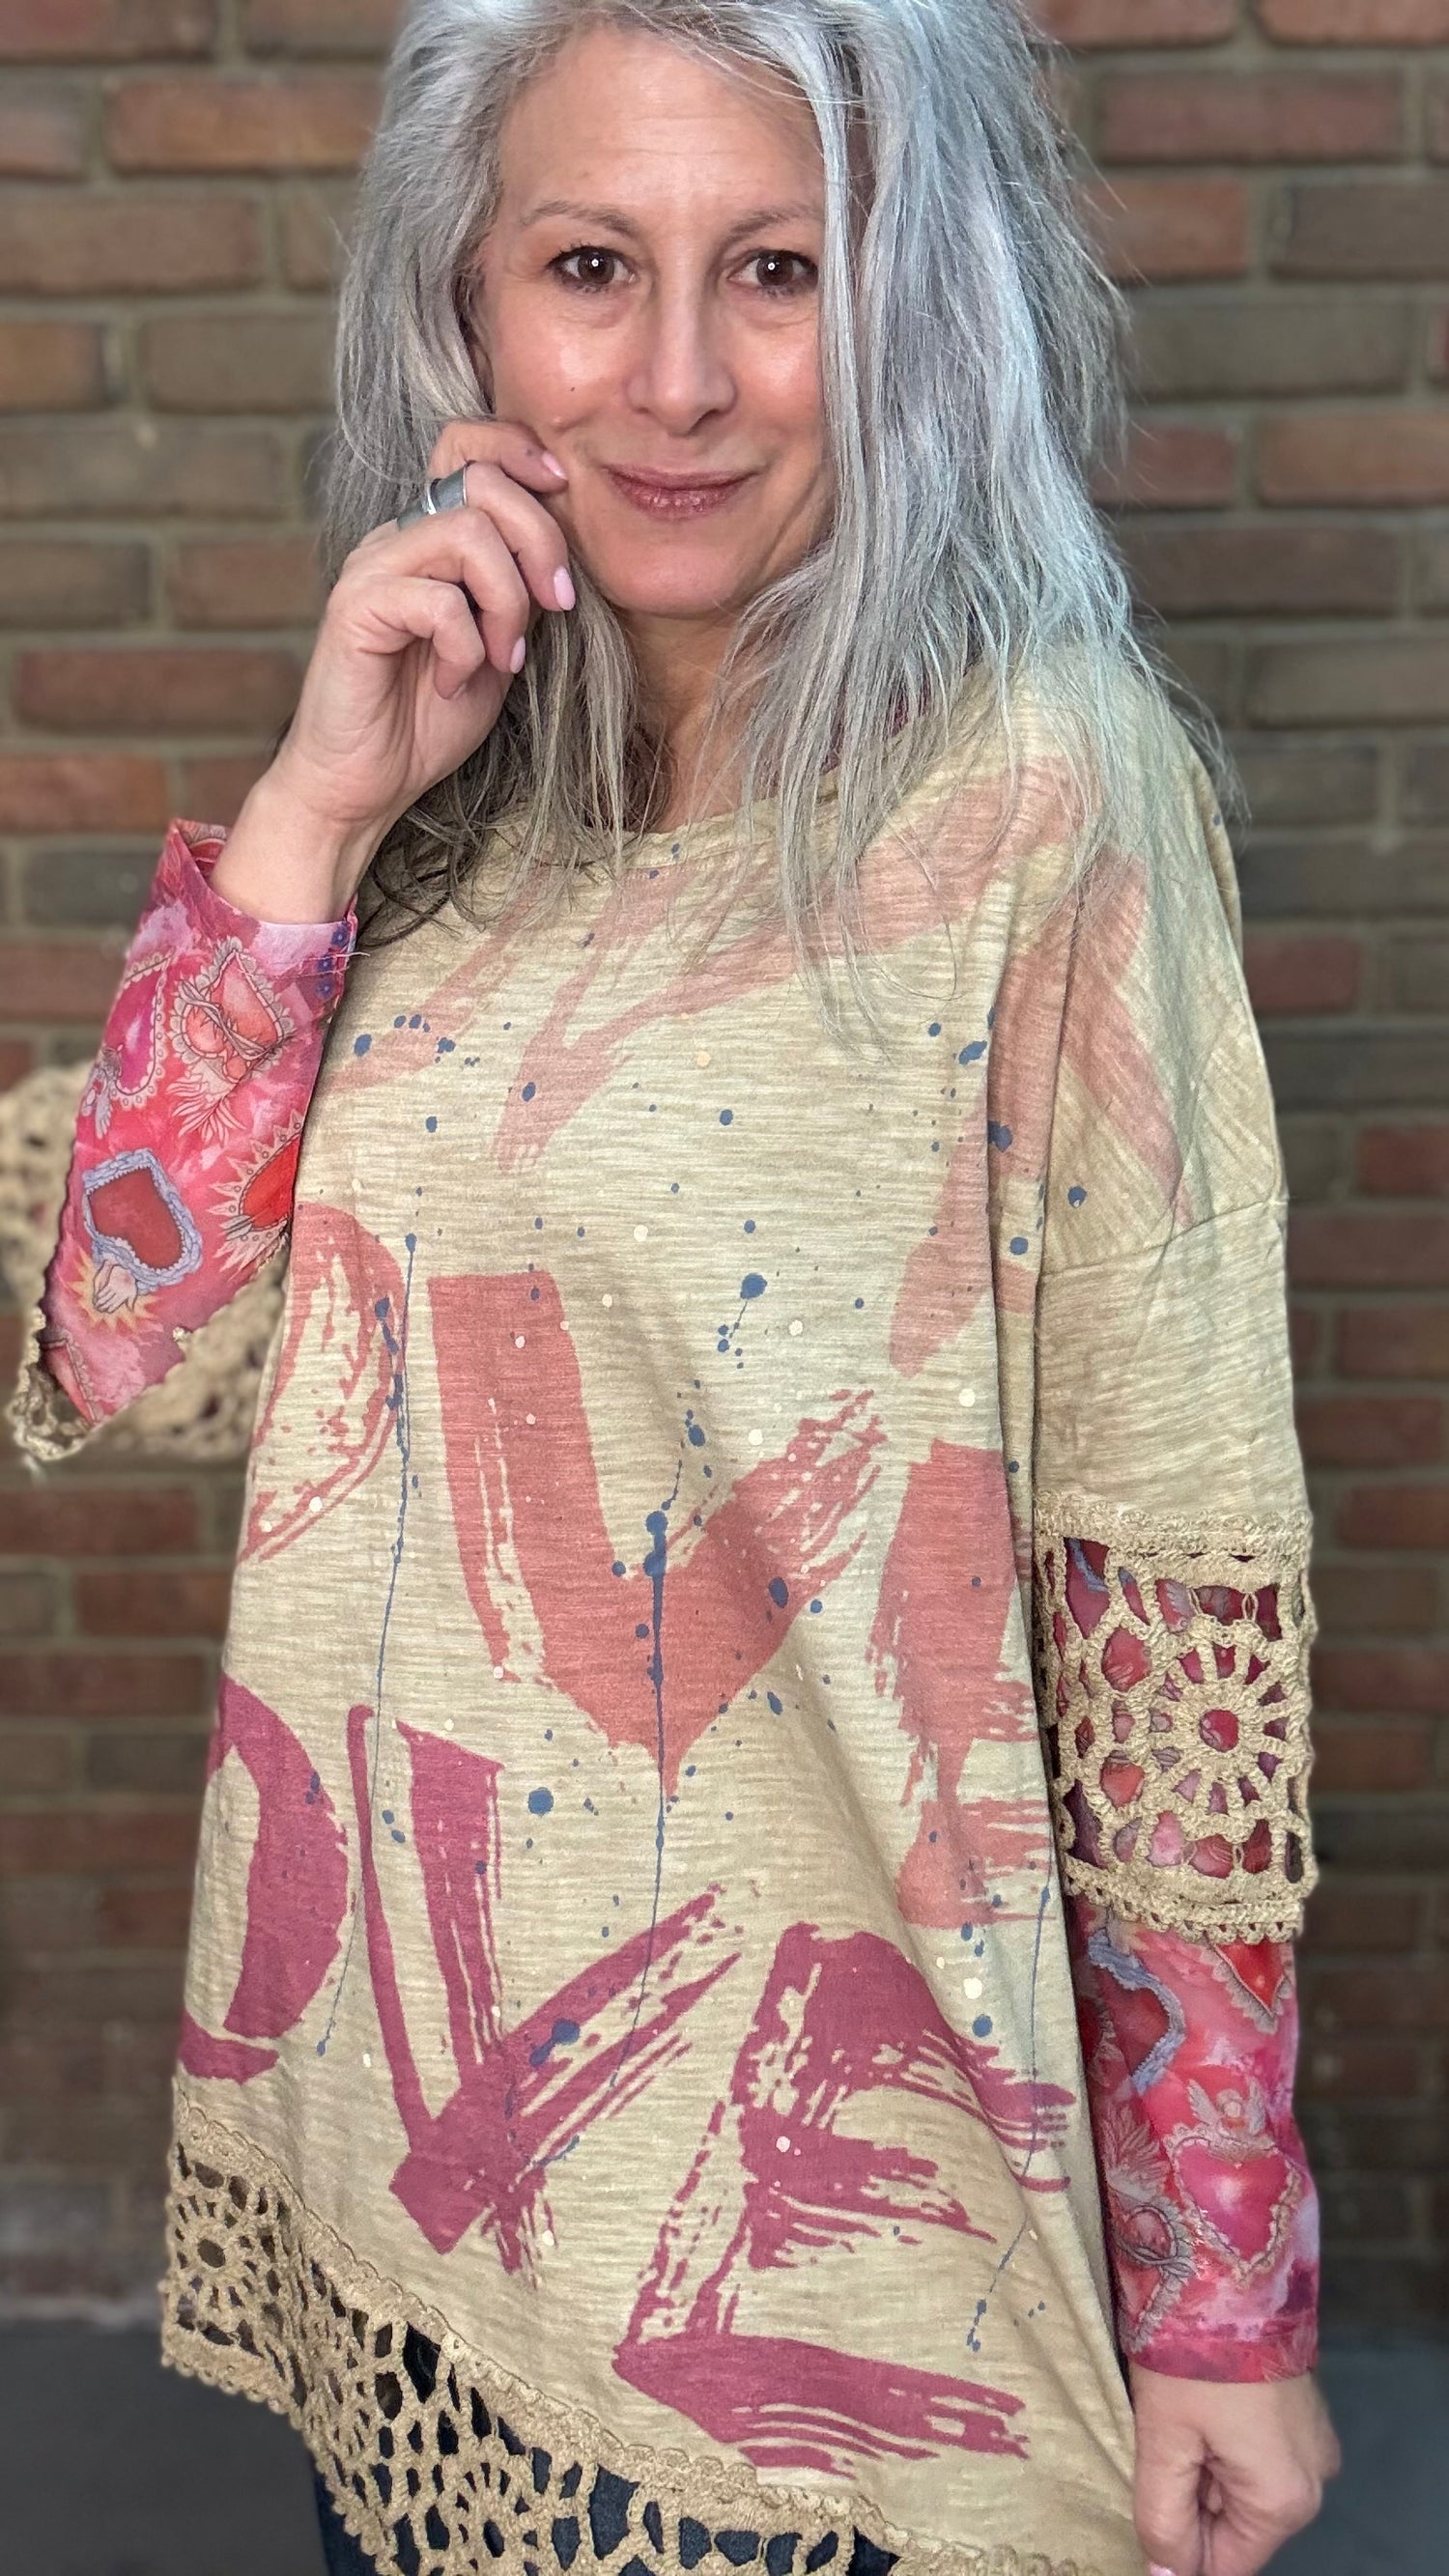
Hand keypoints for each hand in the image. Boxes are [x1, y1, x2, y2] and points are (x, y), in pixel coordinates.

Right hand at [210, 416, 572, 922]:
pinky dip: (465, 647)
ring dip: (507, 602)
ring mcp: (371, 569)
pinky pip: (439, 600)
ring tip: (501, 658)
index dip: (519, 450)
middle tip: (557, 608)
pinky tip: (452, 682)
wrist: (363, 785)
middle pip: (483, 483)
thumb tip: (563, 554)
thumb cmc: (427, 721)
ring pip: (468, 534)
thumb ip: (520, 593)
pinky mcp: (354, 609)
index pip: (466, 445)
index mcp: (428, 538)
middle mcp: (396, 540)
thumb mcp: (498, 647)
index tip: (567, 489)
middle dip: (541, 542)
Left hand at [1130, 2362, 1339, 2575]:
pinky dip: (1221, 2438)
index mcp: (1283, 2500)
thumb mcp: (1164, 2441)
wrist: (1229, 2266)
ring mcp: (1313, 2442)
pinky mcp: (1303, 2411)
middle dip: (1189, 2495)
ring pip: (1240, 2486)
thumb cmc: (1193, 2354)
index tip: (1148, 2497)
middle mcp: (1312, 2480)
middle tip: (1162, 2439)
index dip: (1177, 2549)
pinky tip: (1200, 2400)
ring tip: (1178, 2412)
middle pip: (1233, 2525)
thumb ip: (1163, 2519)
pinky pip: (1256, 2451)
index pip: (1224, 2565)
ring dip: (1202, 2463)